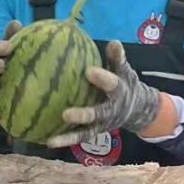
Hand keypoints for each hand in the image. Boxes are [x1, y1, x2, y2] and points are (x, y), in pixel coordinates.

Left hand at [47, 40, 162, 148]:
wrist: (137, 109)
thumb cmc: (124, 84)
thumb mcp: (124, 70)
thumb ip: (117, 58)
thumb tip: (114, 42)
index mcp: (119, 92)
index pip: (113, 85)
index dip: (102, 79)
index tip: (89, 71)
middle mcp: (110, 111)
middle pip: (97, 114)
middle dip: (83, 115)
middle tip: (66, 114)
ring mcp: (101, 125)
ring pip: (85, 132)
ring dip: (68, 137)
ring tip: (51, 141)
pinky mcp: (93, 133)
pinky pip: (77, 137)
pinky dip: (63, 140)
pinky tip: (46, 141)